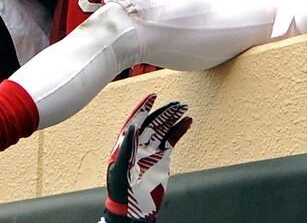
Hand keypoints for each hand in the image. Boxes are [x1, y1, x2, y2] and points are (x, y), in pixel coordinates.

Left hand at [104, 93, 191, 221]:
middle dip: (164, 111)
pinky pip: (172, 140)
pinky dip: (179, 130)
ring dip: (174, 117)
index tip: (152, 96)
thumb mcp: (119, 169)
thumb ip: (126, 148)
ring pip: (164, 128)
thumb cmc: (120, 191)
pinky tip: (187, 122)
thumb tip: (133, 126)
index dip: (143, 107)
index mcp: (126, 144)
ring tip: (184, 107)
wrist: (132, 211)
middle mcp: (139, 144)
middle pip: (153, 122)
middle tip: (177, 103)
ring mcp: (151, 150)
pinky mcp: (162, 158)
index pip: (135, 120)